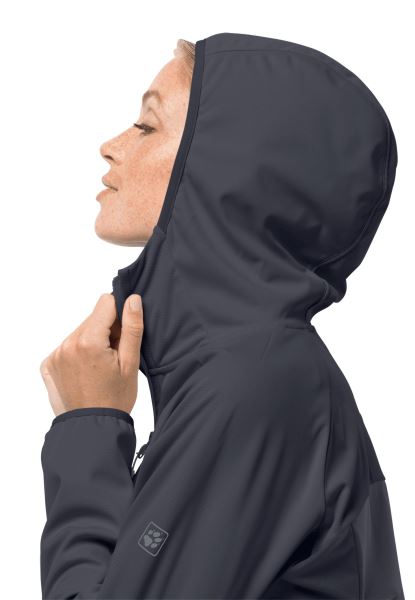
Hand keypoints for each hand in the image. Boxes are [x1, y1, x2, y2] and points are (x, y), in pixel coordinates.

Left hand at [40, 293, 142, 416]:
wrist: (92, 427)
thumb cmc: (115, 398)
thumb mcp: (130, 363)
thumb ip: (132, 328)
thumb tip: (132, 300)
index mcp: (88, 341)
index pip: (106, 302)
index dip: (119, 315)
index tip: (122, 337)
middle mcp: (67, 344)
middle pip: (92, 318)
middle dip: (106, 331)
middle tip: (113, 357)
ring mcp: (55, 355)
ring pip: (80, 332)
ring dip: (92, 341)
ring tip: (100, 367)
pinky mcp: (49, 364)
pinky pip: (67, 346)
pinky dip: (78, 353)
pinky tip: (87, 371)